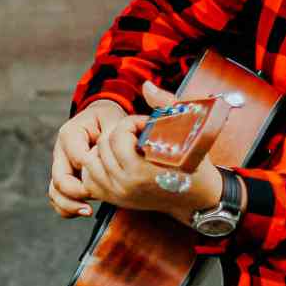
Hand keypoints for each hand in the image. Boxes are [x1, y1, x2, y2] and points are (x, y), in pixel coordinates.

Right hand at [49, 99, 128, 218]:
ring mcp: (60, 166)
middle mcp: (60, 151)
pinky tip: (84, 211)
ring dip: (70, 204)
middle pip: (60, 178)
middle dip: (78, 193)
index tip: (110, 176)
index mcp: (70, 134)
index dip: (92, 171)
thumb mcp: (113, 120)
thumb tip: (106, 159)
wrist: (102, 120)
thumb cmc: (109, 120)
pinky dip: (67, 208)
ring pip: (55, 191)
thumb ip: (112, 135)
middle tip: (97, 199)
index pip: (77, 159)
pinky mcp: (65, 178)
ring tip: (88, 211)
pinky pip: (58, 198)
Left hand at [77, 87, 222, 220]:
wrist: (196, 197)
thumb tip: (146, 86)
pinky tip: (112, 160)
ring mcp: (118, 194)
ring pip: (91, 163)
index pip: (119, 136)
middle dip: (119, 134)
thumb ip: (165, 104)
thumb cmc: (193, 161)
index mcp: (141, 171)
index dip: (132, 123)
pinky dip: (96, 167)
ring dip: (105, 149)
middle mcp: (126, 185)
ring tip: (123, 146)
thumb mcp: (187, 130)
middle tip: (136, 134)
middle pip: (103, 147)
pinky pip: (89, 180)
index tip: (146, 125)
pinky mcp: (115, 200)